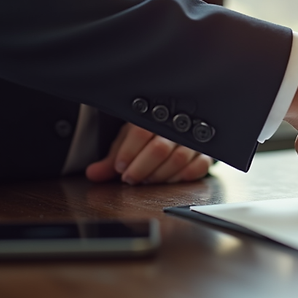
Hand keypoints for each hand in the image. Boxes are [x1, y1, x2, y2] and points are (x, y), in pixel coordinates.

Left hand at [85, 123, 212, 184]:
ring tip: (147, 180)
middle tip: (130, 178)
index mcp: (153, 116)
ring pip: (178, 159)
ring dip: (158, 175)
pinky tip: (169, 180)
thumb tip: (92, 174)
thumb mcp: (128, 142)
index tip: (120, 167)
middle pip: (159, 148)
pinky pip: (198, 167)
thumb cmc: (150, 136)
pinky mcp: (205, 154)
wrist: (180, 129)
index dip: (128, 152)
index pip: (140, 132)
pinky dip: (181, 177)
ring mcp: (192, 140)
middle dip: (141, 168)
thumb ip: (111, 160)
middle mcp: (175, 126)